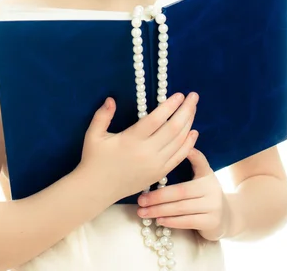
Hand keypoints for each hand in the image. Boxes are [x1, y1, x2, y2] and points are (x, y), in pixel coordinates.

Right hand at [77, 92, 199, 201]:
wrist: (96, 190)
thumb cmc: (94, 160)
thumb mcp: (93, 135)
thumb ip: (102, 115)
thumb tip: (111, 99)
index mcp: (131, 140)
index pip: (156, 119)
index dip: (170, 106)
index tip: (179, 94)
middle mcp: (147, 153)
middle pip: (173, 128)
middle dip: (186, 110)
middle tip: (193, 96)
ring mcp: (155, 165)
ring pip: (179, 142)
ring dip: (189, 123)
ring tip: (193, 108)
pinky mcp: (159, 174)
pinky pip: (179, 157)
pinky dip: (189, 144)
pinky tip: (193, 132)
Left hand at [136, 146, 230, 241]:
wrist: (226, 217)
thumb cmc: (204, 194)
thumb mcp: (201, 176)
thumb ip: (192, 162)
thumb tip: (178, 145)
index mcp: (206, 173)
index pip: (198, 161)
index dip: (191, 154)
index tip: (179, 149)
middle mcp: (211, 188)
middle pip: (180, 191)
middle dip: (157, 196)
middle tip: (141, 199)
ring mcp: (213, 206)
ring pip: (181, 208)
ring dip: (159, 210)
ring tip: (143, 212)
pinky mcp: (211, 222)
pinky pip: (187, 221)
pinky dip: (172, 221)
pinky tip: (159, 220)